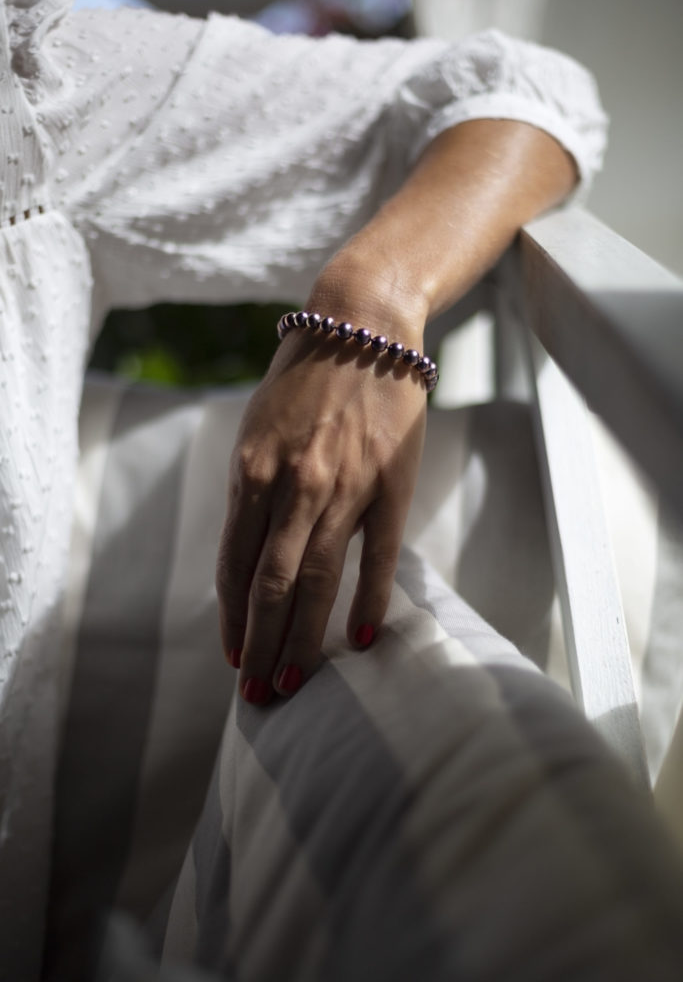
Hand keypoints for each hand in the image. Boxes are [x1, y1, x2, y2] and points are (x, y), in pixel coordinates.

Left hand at [216, 276, 427, 703]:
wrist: (362, 326)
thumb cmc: (303, 381)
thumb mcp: (257, 429)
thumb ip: (250, 492)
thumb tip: (245, 558)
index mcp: (252, 471)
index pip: (234, 565)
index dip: (230, 618)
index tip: (231, 657)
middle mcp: (293, 485)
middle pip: (271, 585)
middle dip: (260, 646)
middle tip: (256, 696)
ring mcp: (345, 488)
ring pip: (318, 580)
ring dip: (303, 638)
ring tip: (294, 682)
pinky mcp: (390, 487)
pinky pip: (378, 557)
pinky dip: (367, 602)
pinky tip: (362, 642)